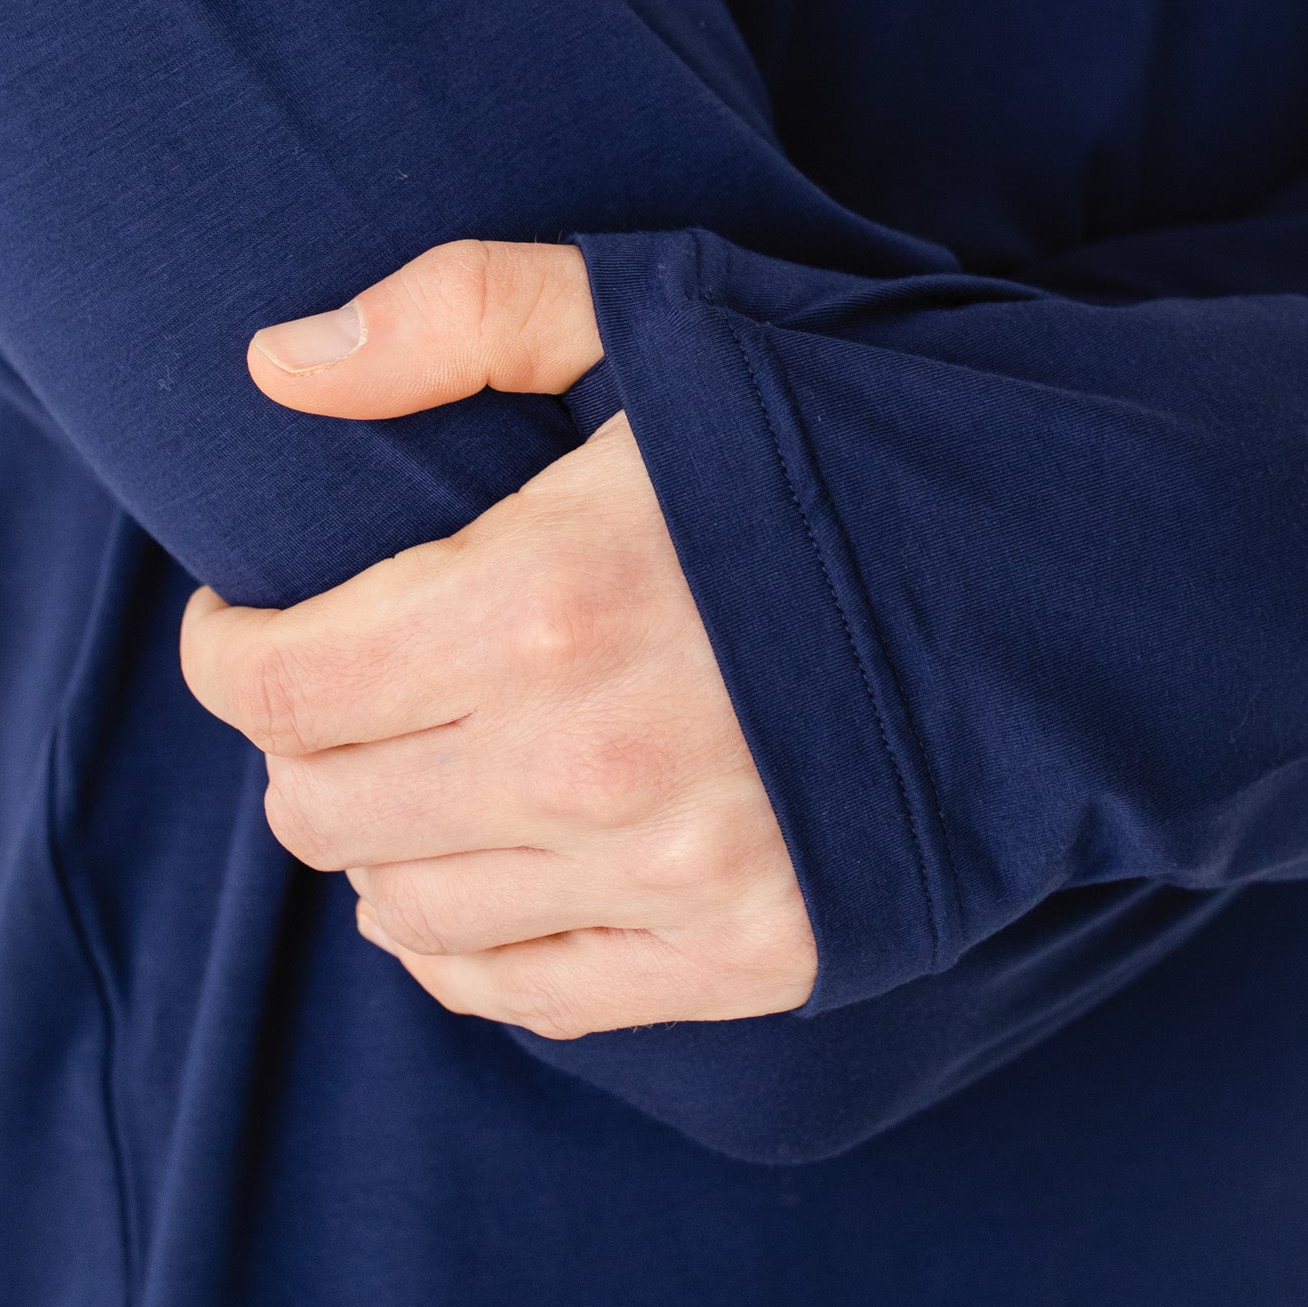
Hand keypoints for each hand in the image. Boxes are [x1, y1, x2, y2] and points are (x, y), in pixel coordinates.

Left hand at [180, 240, 817, 1035]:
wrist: (1078, 562)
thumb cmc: (863, 416)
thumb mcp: (665, 311)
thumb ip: (460, 315)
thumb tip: (276, 364)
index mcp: (545, 601)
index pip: (279, 682)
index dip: (229, 646)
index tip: (248, 611)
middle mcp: (588, 764)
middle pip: (321, 807)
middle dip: (297, 737)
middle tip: (342, 677)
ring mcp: (672, 877)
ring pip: (404, 913)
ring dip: (379, 840)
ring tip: (419, 764)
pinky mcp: (749, 953)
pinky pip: (530, 994)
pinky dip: (469, 944)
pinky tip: (489, 867)